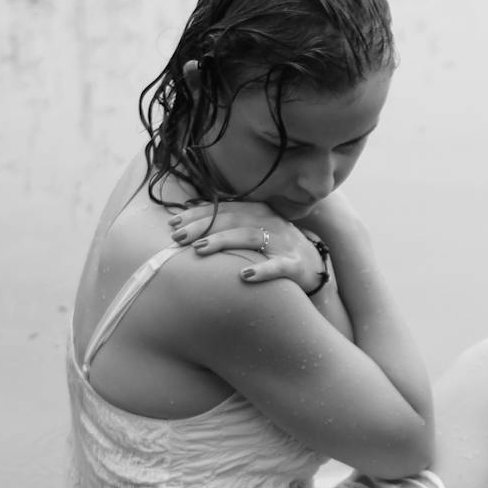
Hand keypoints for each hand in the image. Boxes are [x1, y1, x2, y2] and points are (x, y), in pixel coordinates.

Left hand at [167, 201, 326, 295]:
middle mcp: (271, 222)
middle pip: (232, 220)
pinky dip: (262, 271)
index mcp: (259, 212)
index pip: (223, 210)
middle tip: (178, 237)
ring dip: (223, 242)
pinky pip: (277, 267)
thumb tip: (192, 223)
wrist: (314, 268)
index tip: (173, 223)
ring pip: (250, 237)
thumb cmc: (275, 250)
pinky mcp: (294, 265)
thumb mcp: (254, 231)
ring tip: (199, 250)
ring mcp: (283, 243)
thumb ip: (229, 225)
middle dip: (202, 227)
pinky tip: (244, 277)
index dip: (197, 215)